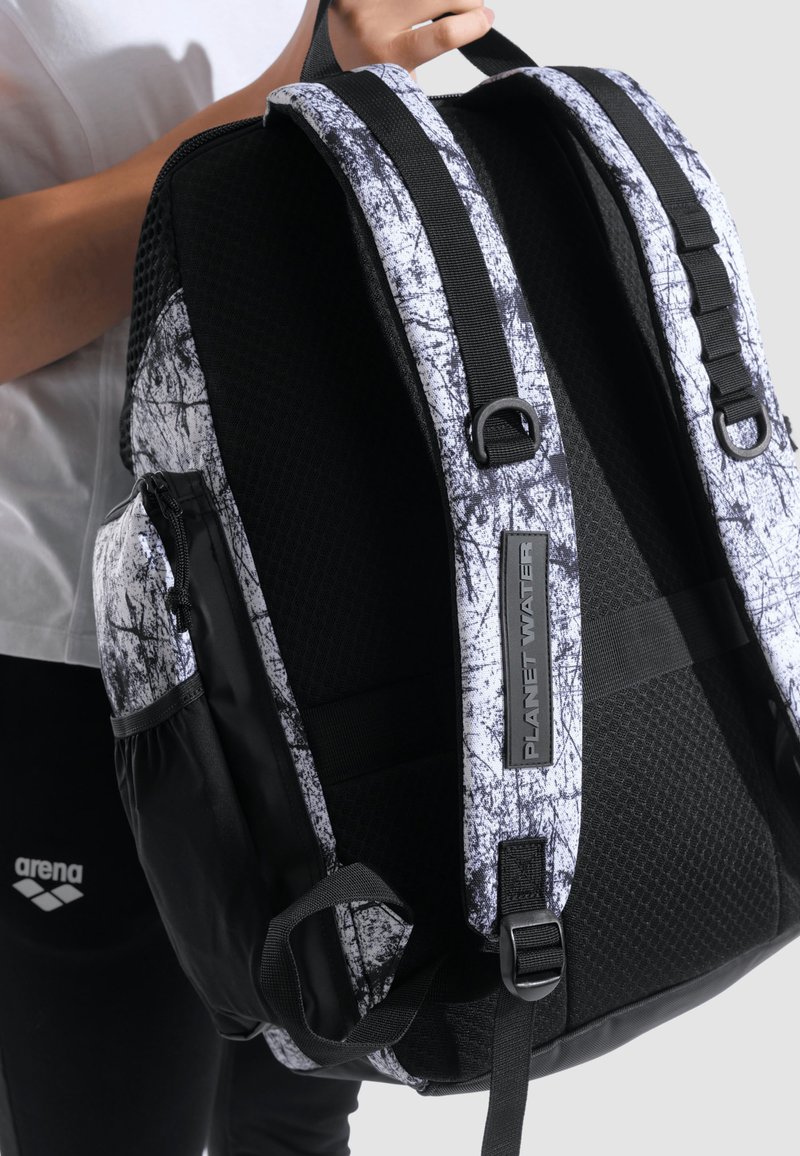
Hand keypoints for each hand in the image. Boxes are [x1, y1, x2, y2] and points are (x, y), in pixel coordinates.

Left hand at [327, 1, 494, 73]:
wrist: (327, 51)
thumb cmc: (370, 68)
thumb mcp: (400, 81)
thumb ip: (430, 61)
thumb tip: (479, 23)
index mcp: (388, 56)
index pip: (442, 35)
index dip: (473, 24)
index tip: (486, 20)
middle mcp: (373, 22)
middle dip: (466, 0)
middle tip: (471, 7)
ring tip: (449, 4)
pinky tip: (424, 5)